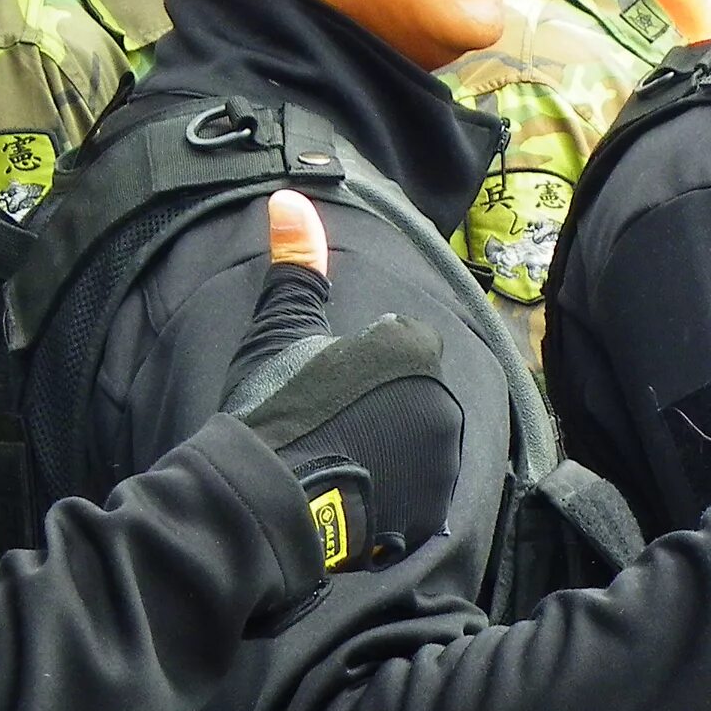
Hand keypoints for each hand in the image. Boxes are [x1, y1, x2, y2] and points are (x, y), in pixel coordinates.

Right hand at [224, 190, 441, 635]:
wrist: (267, 496)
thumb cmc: (273, 406)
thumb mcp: (280, 331)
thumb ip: (297, 266)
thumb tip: (288, 198)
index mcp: (414, 349)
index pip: (400, 345)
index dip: (362, 365)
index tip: (326, 387)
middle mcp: (443, 401)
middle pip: (413, 399)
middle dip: (381, 411)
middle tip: (328, 429)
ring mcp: (443, 462)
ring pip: (418, 451)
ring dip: (389, 457)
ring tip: (336, 466)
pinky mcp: (432, 513)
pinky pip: (417, 503)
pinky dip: (393, 505)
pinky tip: (351, 500)